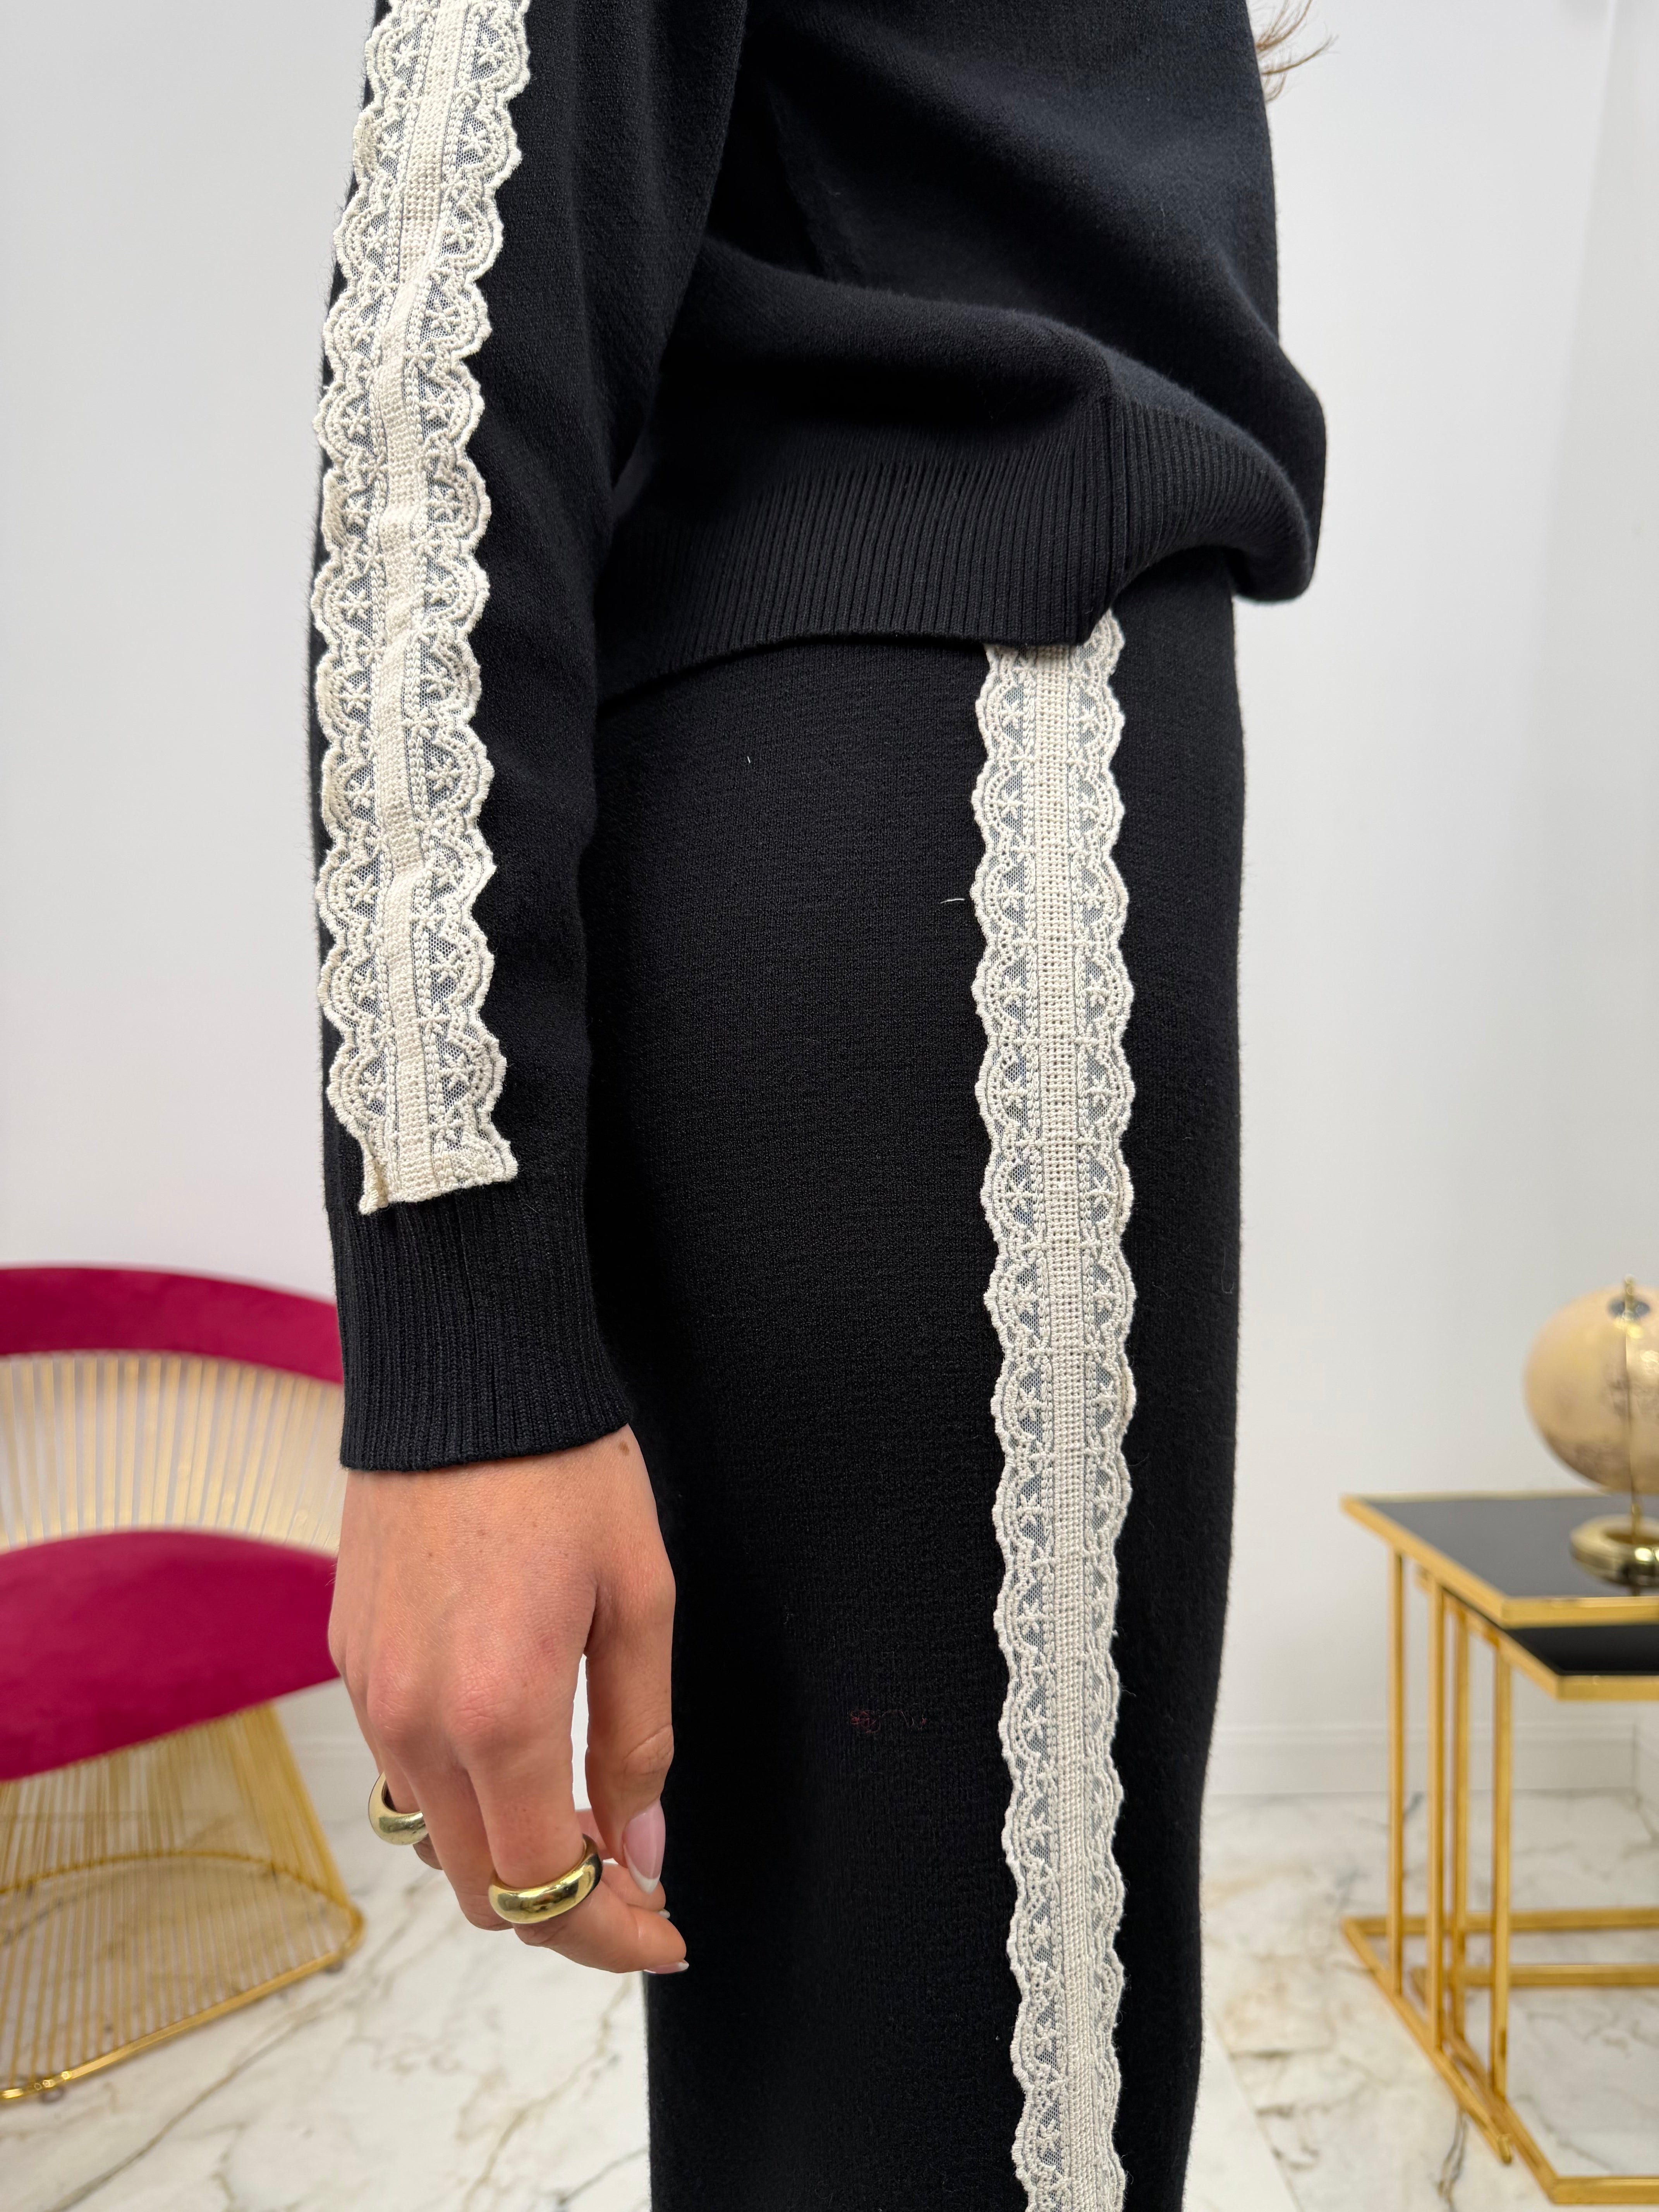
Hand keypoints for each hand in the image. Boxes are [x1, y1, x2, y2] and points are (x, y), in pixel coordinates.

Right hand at [329, 1426, 684, 1973]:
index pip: (547, 1891)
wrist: (464, 1371)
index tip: (664, 1932)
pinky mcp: (349, 1658)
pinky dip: (464, 1794)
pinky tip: (518, 1754)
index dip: (612, 1935)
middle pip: (482, 1888)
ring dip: (509, 1853)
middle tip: (636, 1884)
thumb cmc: (565, 1471)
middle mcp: (417, 1721)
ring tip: (584, 1820)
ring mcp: (372, 1692)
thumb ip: (639, 1737)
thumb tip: (642, 1844)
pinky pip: (403, 1768)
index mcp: (500, 1714)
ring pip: (436, 1835)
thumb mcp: (640, 1599)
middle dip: (564, 1913)